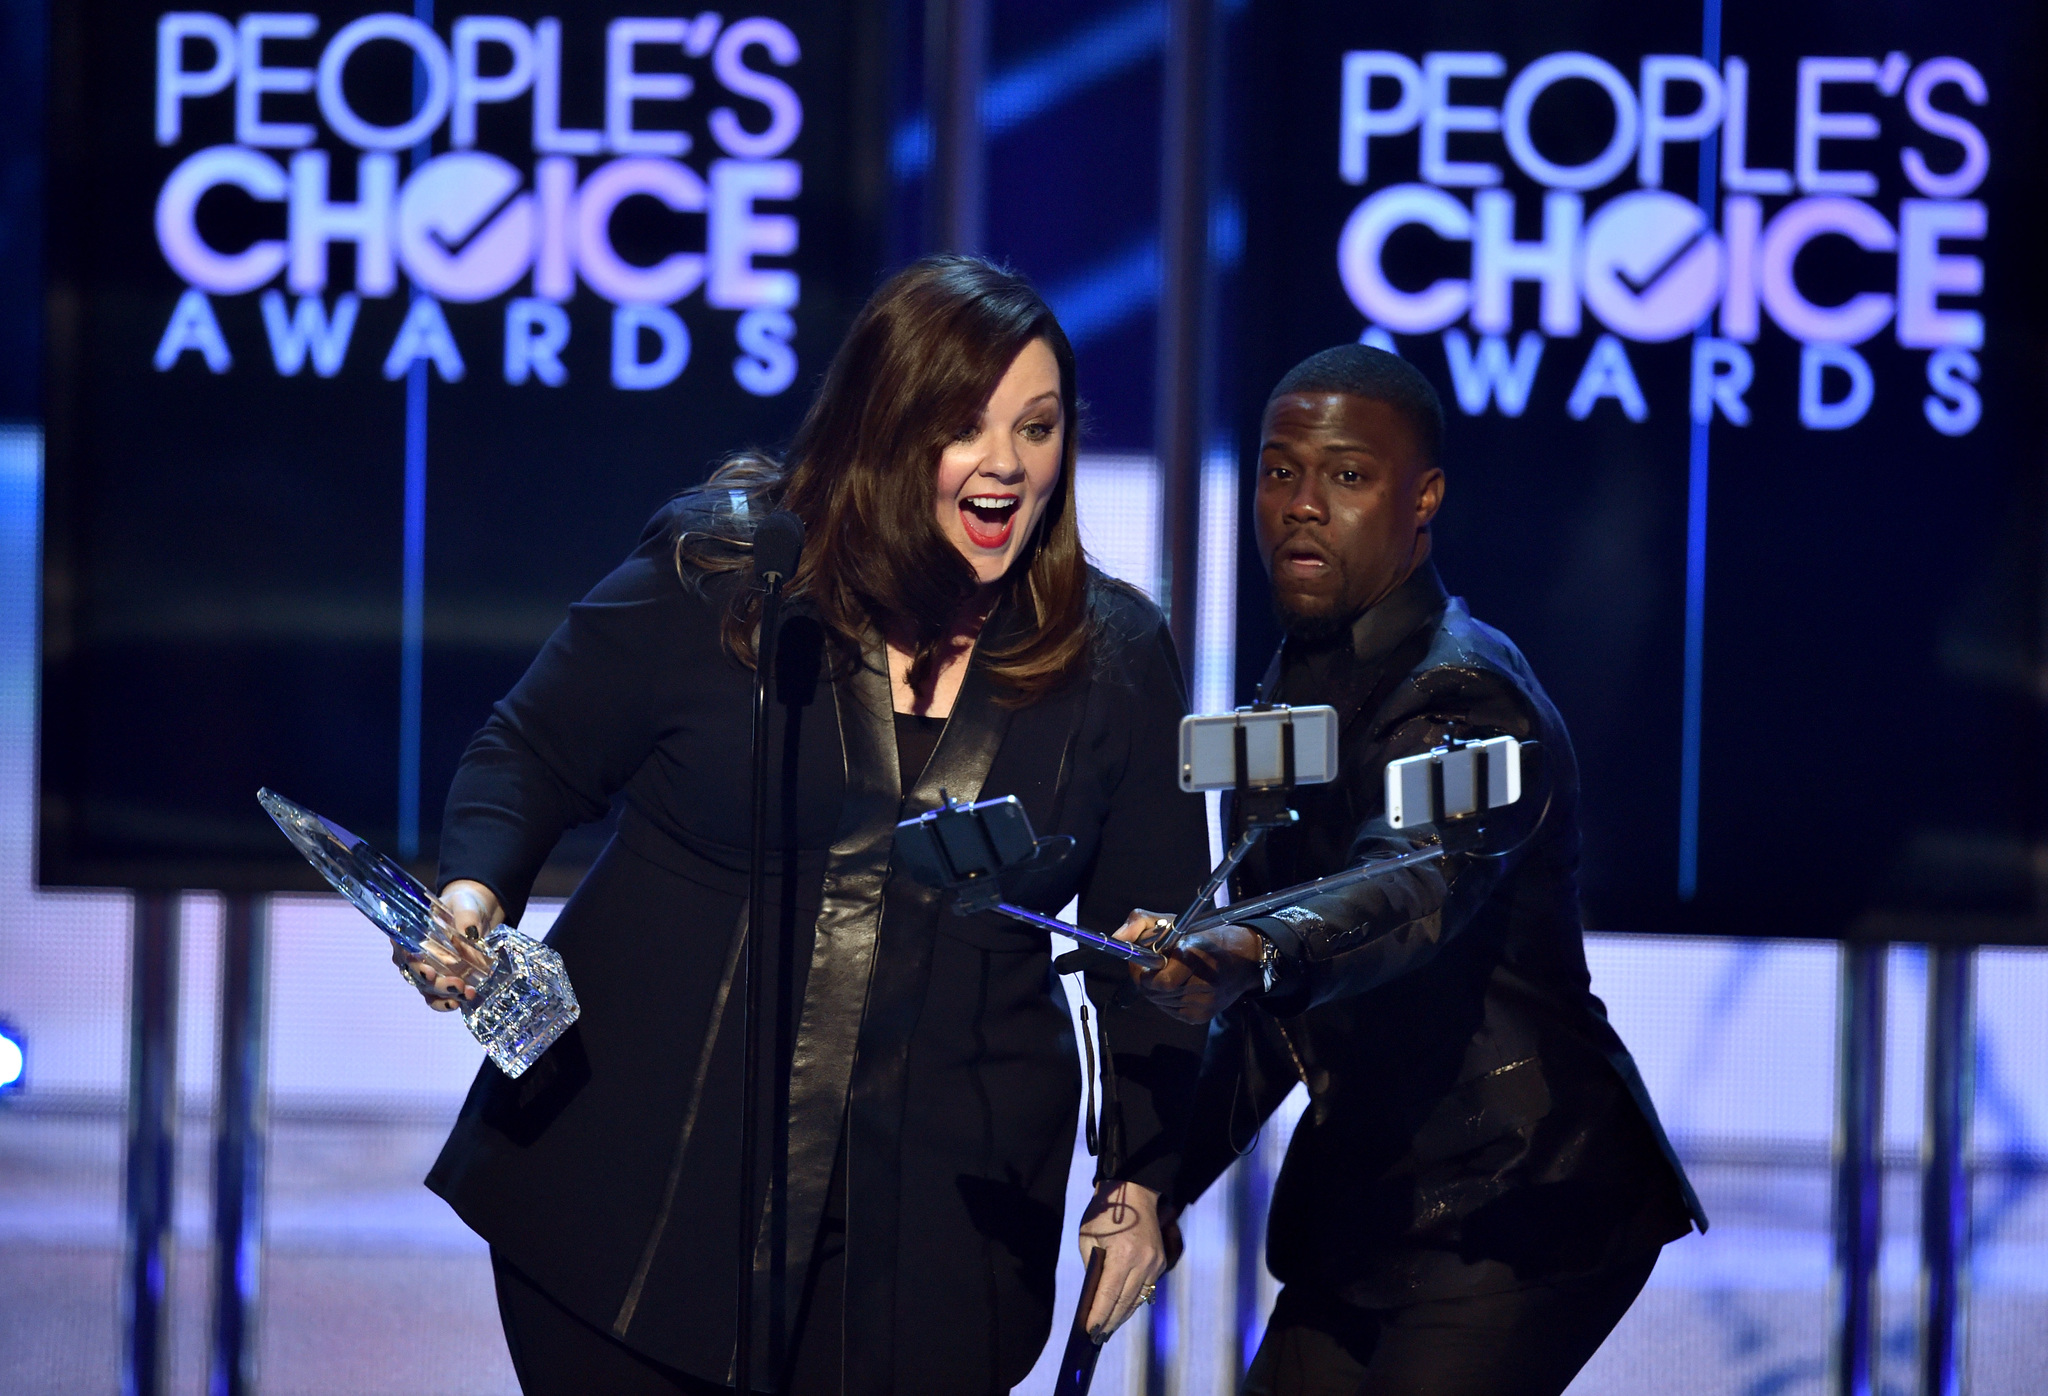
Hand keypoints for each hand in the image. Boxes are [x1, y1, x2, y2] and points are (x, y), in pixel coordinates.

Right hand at [392, 880, 500, 1012]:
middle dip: (435, 983)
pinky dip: (448, 1003)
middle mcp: (414, 955)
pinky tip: (461, 1002)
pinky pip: (439, 998)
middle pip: (415, 975)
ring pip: (428, 989)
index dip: (411, 962)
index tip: (428, 970)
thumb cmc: (463, 905)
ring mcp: (427, 971)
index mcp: (410, 933)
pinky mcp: (442, 981)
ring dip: (445, 995)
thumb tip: (471, 933)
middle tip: (456, 983)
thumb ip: (466, 917)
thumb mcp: (464, 903)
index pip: (402, 950)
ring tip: (466, 993)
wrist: (478, 915)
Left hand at [1077, 1179, 1165, 1337]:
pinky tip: (1122, 1310)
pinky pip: (1145, 1288)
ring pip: (1137, 1299)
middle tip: (1096, 1337)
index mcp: (1123, 1255)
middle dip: (1110, 1321)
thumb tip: (1093, 1298)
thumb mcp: (1089, 1239)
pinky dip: (1133, 1301)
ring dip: (1122, 1315)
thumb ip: (1092, 1269)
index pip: (1109, 1295)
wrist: (1133, 1192)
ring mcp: (1155, 1263)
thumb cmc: (1104, 1215)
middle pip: (1125, 1302)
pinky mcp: (1160, 1262)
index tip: (1089, 1331)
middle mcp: (1143, 1262)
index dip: (1098, 1316)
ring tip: (1108, 1329)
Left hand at [1122, 922, 1263, 1024]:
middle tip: (1153, 965)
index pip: (1160, 981)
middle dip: (1146, 979)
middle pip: (1154, 993)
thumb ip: (1140, 923)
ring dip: (1156, 989)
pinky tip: (1179, 985)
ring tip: (1170, 973)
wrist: (1242, 959)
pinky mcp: (1201, 1017)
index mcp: (1196, 957)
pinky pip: (1170, 1011)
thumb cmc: (1202, 937)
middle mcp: (1203, 984)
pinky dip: (1167, 999)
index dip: (1143, 973)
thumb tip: (1117, 938)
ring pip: (1159, 1003)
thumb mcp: (1172, 921)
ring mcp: (1203, 1004)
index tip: (1141, 962)